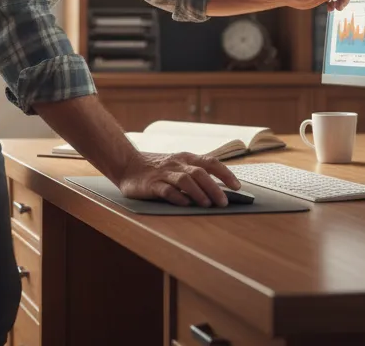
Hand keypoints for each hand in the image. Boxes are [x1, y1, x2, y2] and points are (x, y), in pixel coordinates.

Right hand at [117, 152, 242, 206]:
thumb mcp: (177, 166)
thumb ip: (194, 175)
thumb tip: (219, 192)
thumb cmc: (157, 168)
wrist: (127, 164)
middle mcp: (177, 164)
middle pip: (200, 172)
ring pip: (185, 180)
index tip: (237, 187)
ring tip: (207, 204)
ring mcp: (163, 173)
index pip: (210, 162)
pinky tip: (185, 204)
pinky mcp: (150, 184)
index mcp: (186, 158)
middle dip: (214, 187)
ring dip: (198, 192)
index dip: (225, 174)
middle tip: (224, 202)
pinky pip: (165, 190)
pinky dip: (177, 197)